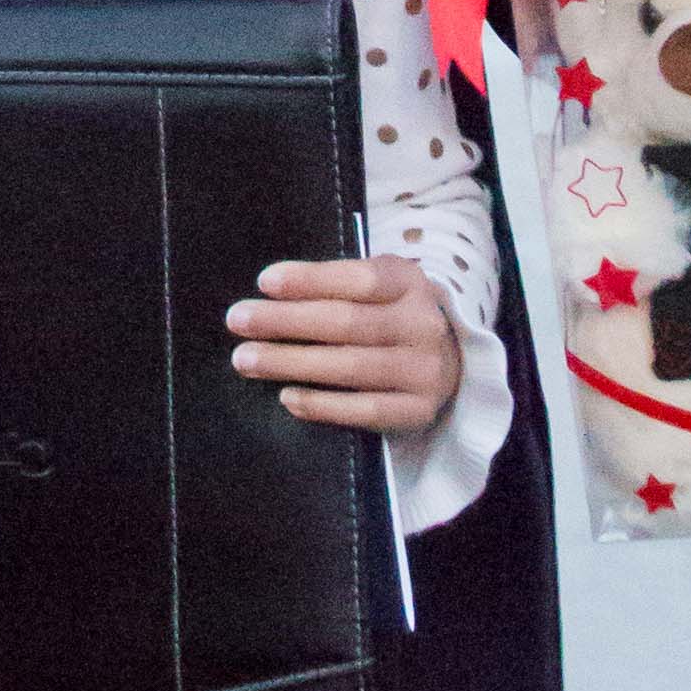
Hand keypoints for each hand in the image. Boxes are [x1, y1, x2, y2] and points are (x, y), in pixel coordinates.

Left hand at [227, 254, 462, 435]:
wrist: (452, 361)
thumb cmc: (392, 315)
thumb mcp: (378, 286)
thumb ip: (336, 285)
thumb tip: (269, 293)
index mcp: (409, 282)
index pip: (359, 279)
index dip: (311, 280)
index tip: (264, 282)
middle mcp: (421, 325)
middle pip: (347, 323)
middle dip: (286, 321)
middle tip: (238, 320)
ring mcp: (423, 371)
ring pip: (350, 367)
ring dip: (291, 362)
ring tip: (247, 360)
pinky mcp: (417, 411)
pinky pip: (364, 410)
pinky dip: (322, 405)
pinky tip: (288, 397)